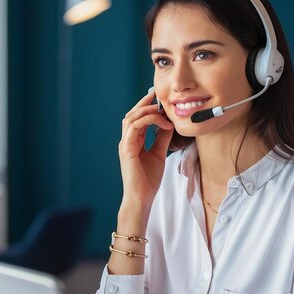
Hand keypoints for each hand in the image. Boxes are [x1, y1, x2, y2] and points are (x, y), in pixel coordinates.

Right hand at [118, 90, 173, 207]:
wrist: (141, 198)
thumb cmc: (148, 180)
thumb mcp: (159, 154)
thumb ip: (162, 139)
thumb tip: (169, 124)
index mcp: (133, 142)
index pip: (138, 119)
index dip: (147, 108)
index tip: (160, 101)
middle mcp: (127, 140)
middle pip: (132, 114)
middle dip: (144, 103)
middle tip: (157, 95)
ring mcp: (125, 144)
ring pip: (131, 117)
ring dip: (146, 110)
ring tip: (160, 108)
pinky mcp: (126, 149)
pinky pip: (133, 127)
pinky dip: (147, 120)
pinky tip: (161, 123)